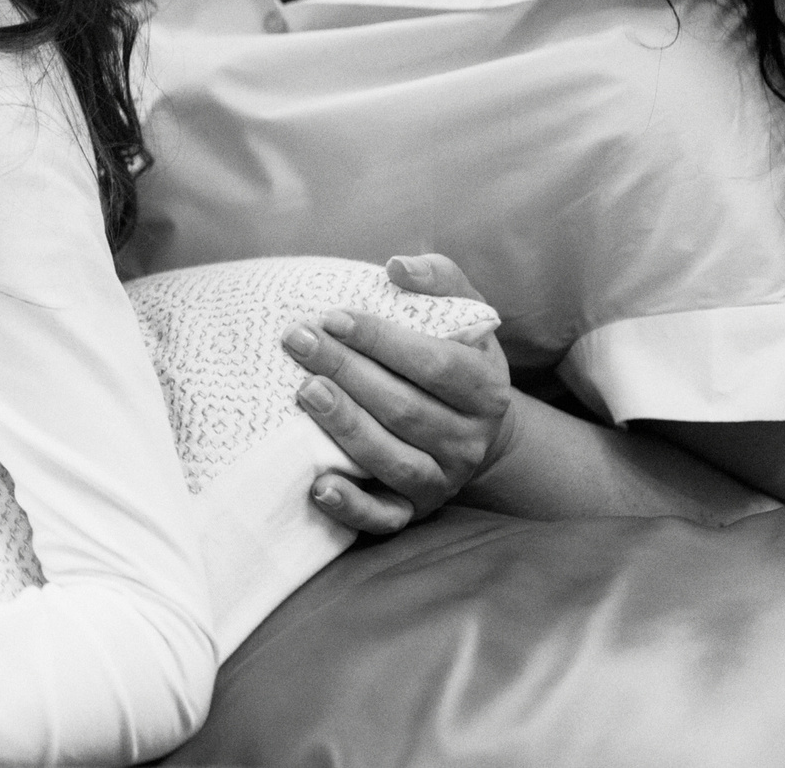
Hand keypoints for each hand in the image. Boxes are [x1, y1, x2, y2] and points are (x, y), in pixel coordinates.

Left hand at [280, 253, 515, 534]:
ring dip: (347, 427)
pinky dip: (352, 506)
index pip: (436, 364)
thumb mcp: (462, 313)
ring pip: (394, 461)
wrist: (472, 428)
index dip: (383, 341)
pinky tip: (317, 485)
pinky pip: (384, 519)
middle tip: (298, 342)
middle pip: (406, 409)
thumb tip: (398, 266)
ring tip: (304, 392)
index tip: (333, 317)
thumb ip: (439, 280)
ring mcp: (442, 479)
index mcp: (485, 387)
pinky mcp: (414, 512)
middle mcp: (469, 439)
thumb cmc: (453, 357)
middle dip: (348, 373)